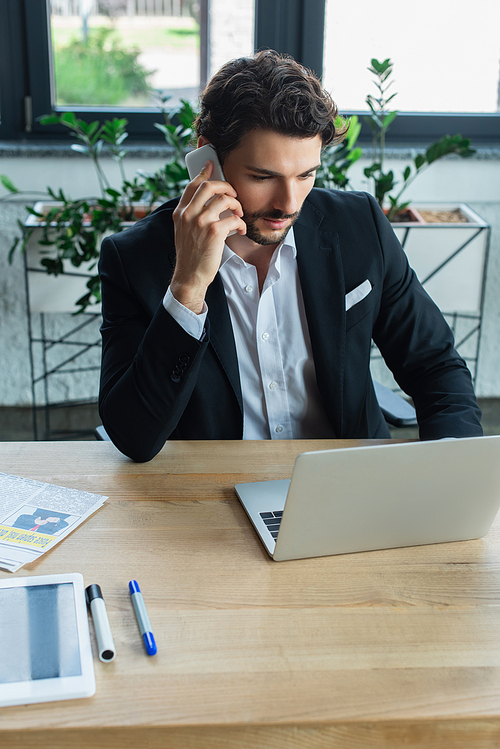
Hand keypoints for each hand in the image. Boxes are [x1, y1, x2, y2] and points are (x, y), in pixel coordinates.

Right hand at [171, 161, 245, 313]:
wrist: (190, 276)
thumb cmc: (191, 254)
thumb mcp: (184, 231)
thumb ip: (191, 214)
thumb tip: (208, 200)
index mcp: (180, 212)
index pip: (192, 185)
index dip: (203, 172)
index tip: (211, 165)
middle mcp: (188, 214)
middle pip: (209, 185)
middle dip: (226, 186)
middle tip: (234, 195)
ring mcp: (200, 222)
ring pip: (225, 200)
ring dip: (237, 206)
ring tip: (238, 216)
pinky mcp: (214, 232)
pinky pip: (233, 219)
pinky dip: (241, 224)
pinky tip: (240, 230)